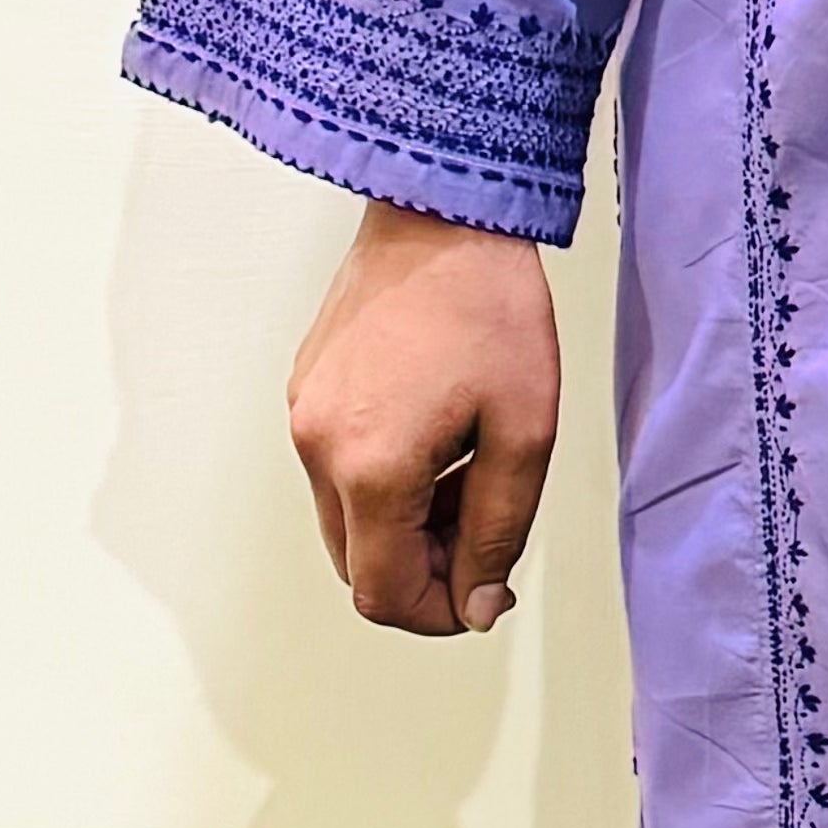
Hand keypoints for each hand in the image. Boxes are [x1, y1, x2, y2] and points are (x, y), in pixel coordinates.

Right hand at [285, 204, 559, 634]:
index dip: (438, 613)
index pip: (383, 594)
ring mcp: (303, 417)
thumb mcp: (524, 434)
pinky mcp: (305, 391)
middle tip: (484, 528)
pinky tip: (438, 439)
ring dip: (406, 526)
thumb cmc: (490, 309)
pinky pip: (336, 472)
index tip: (485, 595)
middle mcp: (318, 448)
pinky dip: (383, 483)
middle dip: (424, 570)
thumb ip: (497, 532)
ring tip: (469, 472)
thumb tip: (475, 606)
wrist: (442, 214)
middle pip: (358, 565)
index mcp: (370, 466)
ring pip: (347, 521)